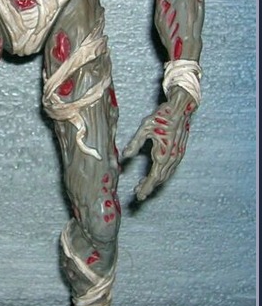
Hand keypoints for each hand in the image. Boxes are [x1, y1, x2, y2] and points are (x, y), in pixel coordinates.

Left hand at [123, 86, 195, 200]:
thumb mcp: (145, 128)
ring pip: (166, 175)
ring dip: (155, 181)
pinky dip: (162, 175)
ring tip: (143, 184)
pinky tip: (155, 174)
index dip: (146, 187)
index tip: (139, 195)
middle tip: (138, 192)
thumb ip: (135, 143)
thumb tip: (125, 156)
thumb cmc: (162, 117)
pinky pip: (171, 169)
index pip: (154, 177)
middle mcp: (172, 158)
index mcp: (163, 154)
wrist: (181, 109)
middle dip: (149, 186)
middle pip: (160, 179)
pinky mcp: (179, 153)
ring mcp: (178, 156)